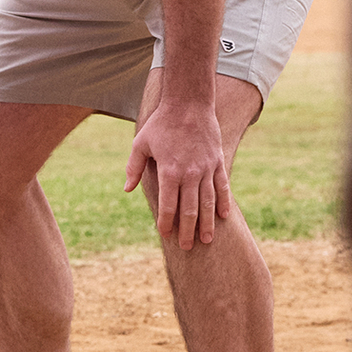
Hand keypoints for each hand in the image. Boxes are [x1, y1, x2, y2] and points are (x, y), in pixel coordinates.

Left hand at [126, 96, 231, 249]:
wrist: (189, 104)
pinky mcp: (218, 162)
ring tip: (207, 239)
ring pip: (208, 202)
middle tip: (186, 246)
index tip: (164, 234)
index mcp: (169, 171)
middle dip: (187, 230)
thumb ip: (133, 168)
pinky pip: (222, 187)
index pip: (168, 204)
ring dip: (207, 222)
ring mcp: (207, 168)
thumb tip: (126, 189)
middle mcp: (190, 173)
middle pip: (189, 208)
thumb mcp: (140, 144)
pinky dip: (223, 203)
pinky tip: (224, 217)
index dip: (166, 221)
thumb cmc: (160, 125)